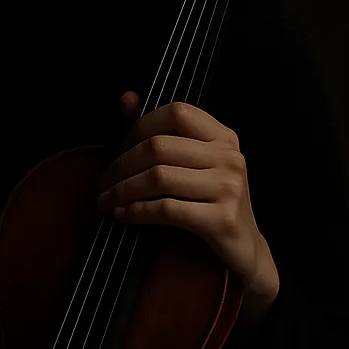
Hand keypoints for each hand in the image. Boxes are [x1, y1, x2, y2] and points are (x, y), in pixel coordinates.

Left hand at [97, 92, 279, 317]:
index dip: (140, 126)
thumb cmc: (211, 201)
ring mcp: (229, 188)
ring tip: (107, 200)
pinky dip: (138, 211)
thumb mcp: (193, 163)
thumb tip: (126, 99)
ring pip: (159, 178)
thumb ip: (159, 130)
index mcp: (223, 136)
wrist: (244, 249)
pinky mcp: (222, 219)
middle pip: (159, 147)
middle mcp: (229, 157)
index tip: (119, 149)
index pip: (176, 112)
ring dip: (123, 190)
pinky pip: (167, 208)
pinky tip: (124, 215)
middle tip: (103, 182)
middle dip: (121, 165)